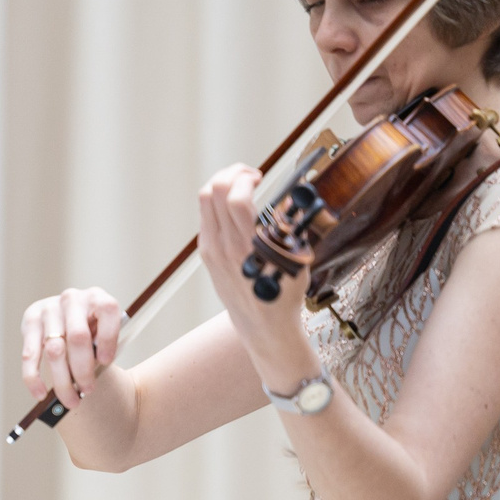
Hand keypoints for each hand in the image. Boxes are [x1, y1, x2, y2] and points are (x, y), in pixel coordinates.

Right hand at [19, 286, 123, 409]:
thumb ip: (102, 347)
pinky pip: (30, 354)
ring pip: (54, 350)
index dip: (108, 338)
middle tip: (88, 390)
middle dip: (84, 369)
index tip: (106, 361)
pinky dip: (34, 377)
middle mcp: (73, 299)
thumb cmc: (92, 331)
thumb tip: (87, 380)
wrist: (71, 319)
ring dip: (62, 380)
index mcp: (98, 298)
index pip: (107, 312)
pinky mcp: (30, 320)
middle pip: (77, 337)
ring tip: (71, 400)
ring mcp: (49, 309)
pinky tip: (40, 394)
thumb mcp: (103, 333)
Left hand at [195, 163, 318, 384]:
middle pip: (211, 191)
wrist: (263, 326)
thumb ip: (289, 226)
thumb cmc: (284, 292)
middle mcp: (222, 246)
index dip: (245, 177)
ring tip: (242, 186)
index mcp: (246, 245)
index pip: (234, 197)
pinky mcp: (206, 255)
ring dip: (222, 186)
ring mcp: (210, 250)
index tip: (259, 176)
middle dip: (231, 173)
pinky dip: (218, 204)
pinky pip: (206, 218)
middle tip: (249, 175)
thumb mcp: (295, 258)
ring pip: (204, 202)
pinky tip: (235, 208)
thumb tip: (289, 199)